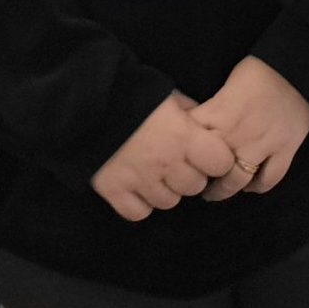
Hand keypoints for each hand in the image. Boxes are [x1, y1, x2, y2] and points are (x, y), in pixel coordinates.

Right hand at [90, 93, 239, 220]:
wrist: (88, 102)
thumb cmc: (135, 94)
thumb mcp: (170, 96)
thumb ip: (192, 113)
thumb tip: (209, 126)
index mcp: (184, 135)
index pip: (221, 163)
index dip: (217, 159)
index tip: (207, 154)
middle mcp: (166, 162)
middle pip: (195, 186)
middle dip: (191, 175)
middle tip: (178, 163)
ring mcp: (140, 179)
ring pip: (169, 202)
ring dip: (166, 190)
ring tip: (156, 173)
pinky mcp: (114, 191)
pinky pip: (138, 213)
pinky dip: (140, 204)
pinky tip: (137, 188)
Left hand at [190, 56, 308, 199]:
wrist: (300, 65)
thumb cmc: (259, 70)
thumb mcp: (227, 84)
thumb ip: (212, 108)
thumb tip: (193, 124)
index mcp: (220, 114)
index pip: (191, 143)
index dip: (183, 154)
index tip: (180, 158)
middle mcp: (238, 134)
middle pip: (210, 169)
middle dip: (199, 178)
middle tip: (194, 180)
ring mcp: (264, 145)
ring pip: (238, 181)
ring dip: (224, 190)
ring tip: (216, 191)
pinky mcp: (286, 150)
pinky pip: (269, 179)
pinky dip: (258, 186)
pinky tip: (250, 185)